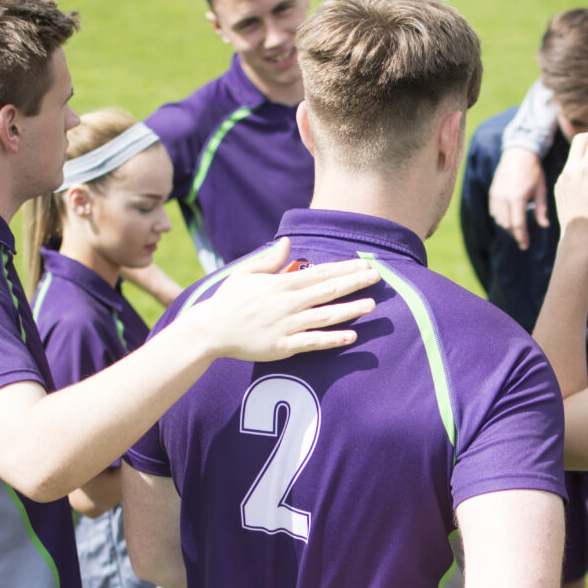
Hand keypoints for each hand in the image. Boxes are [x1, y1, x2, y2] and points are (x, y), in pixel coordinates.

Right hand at [192, 239, 378, 360]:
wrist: (210, 330)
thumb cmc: (227, 301)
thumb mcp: (246, 273)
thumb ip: (270, 260)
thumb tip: (288, 242)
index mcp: (281, 283)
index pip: (320, 272)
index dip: (344, 268)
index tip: (364, 264)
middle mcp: (288, 302)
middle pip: (328, 290)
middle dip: (355, 283)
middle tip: (377, 277)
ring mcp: (287, 324)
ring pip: (326, 316)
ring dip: (350, 310)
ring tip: (371, 305)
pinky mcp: (284, 346)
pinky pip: (313, 342)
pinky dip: (333, 339)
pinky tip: (352, 336)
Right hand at [488, 148, 546, 248]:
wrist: (518, 153)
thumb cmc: (533, 171)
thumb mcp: (541, 189)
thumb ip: (541, 209)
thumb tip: (544, 226)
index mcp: (517, 198)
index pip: (517, 224)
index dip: (521, 237)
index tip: (525, 246)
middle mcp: (504, 198)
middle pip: (507, 225)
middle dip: (515, 234)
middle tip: (523, 240)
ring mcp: (496, 195)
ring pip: (499, 220)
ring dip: (508, 227)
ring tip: (518, 230)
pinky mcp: (492, 193)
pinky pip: (494, 212)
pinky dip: (501, 218)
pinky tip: (509, 219)